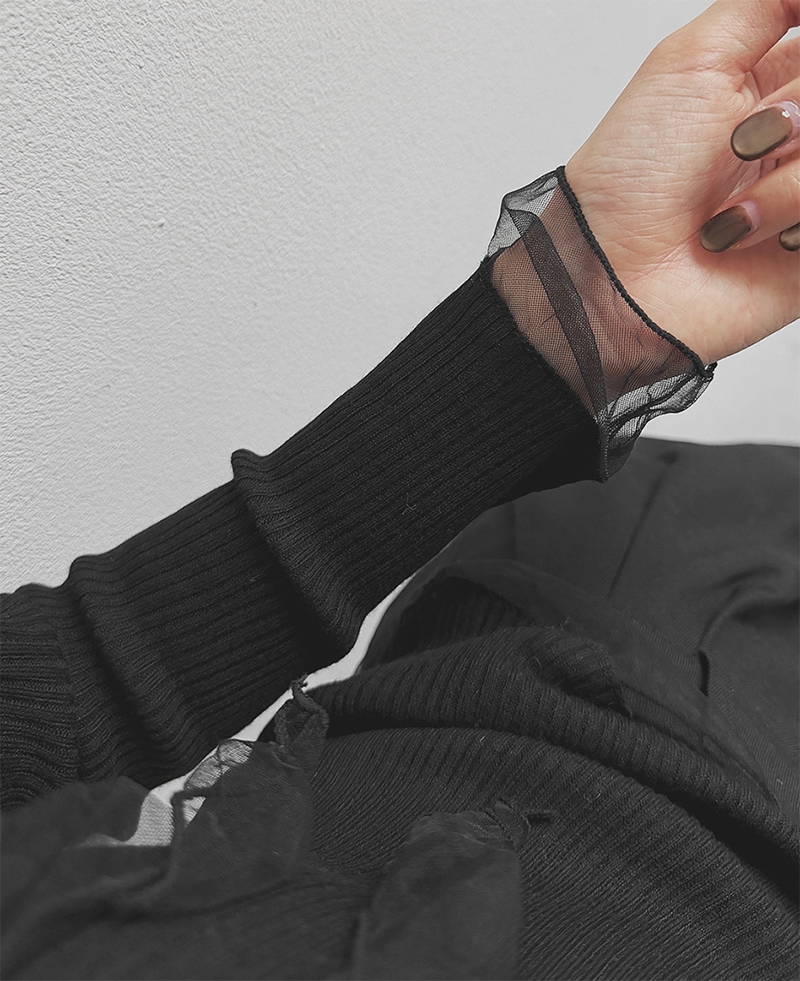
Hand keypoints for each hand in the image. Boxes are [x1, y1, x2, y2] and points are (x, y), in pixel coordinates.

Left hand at [564, 0, 799, 367]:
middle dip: (799, 117)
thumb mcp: (690, 61)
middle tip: (749, 142)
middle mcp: (793, 145)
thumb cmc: (629, 181)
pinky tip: (758, 243)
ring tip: (732, 217)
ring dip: (788, 186)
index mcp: (770, 92)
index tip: (778, 95)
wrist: (609, 279)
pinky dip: (796, 219)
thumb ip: (764, 5)